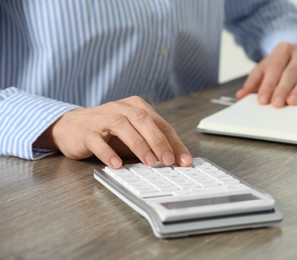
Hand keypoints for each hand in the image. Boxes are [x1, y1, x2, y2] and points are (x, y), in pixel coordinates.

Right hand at [34, 96, 192, 167]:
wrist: (72, 127)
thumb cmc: (109, 133)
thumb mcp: (135, 135)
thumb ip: (152, 143)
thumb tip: (176, 160)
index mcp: (137, 106)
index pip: (161, 124)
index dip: (174, 142)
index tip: (185, 161)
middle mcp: (120, 108)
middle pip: (143, 120)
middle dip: (158, 141)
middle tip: (168, 161)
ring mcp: (102, 118)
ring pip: (122, 126)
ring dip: (138, 145)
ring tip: (149, 162)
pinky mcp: (85, 131)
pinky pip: (97, 141)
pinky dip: (108, 153)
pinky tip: (117, 164)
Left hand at [236, 42, 296, 107]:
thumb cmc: (280, 64)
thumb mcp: (264, 69)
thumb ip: (253, 82)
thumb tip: (241, 95)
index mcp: (283, 49)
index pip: (274, 68)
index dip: (268, 85)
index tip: (262, 99)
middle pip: (290, 73)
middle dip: (282, 89)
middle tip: (276, 103)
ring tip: (291, 101)